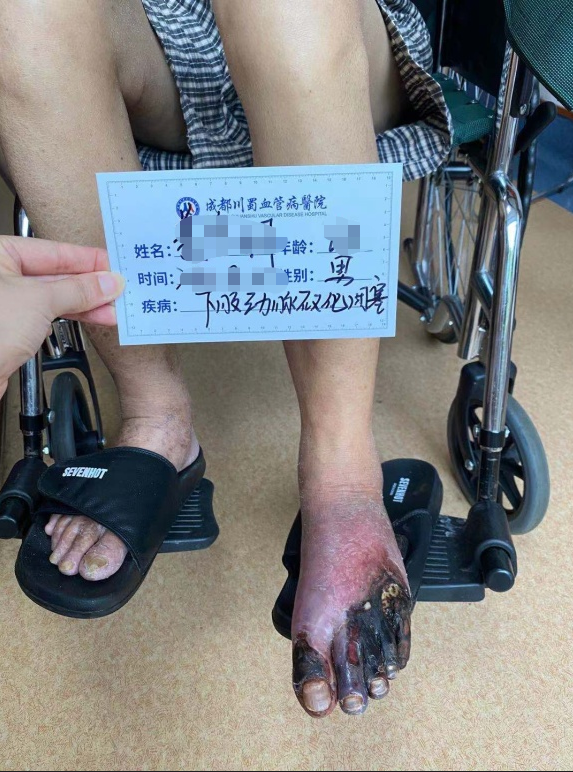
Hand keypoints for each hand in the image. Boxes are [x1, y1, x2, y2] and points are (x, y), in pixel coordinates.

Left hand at [0, 236, 123, 398]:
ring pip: (53, 297)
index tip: (112, 266)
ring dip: (86, 304)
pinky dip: (72, 317)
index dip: (86, 259)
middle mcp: (0, 276)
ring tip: (112, 309)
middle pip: (55, 274)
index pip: (52, 251)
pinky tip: (94, 318)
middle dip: (90, 285)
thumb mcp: (40, 299)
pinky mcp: (12, 327)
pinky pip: (49, 315)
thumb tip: (106, 282)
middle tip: (117, 289)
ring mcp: (6, 302)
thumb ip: (78, 289)